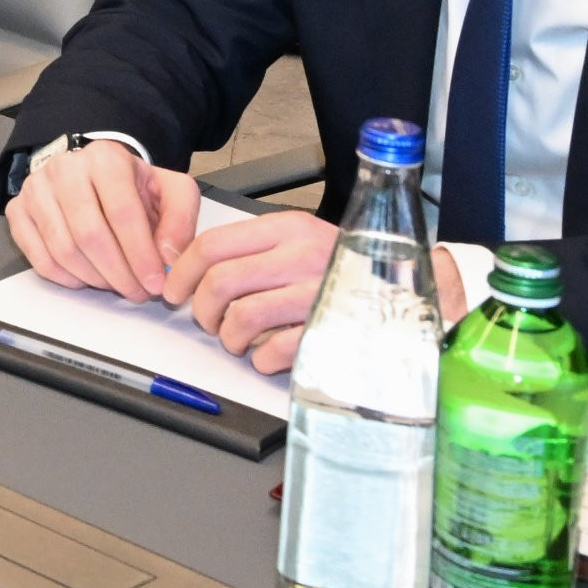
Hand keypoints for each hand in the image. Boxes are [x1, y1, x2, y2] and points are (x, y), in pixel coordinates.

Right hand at [2, 142, 203, 304]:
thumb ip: (180, 220)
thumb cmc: (132, 187)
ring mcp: (36, 188)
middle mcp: (64, 168)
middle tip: (137, 292)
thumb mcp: (170, 192)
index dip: (141, 254)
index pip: (122, 212)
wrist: (93, 174)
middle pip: (89, 234)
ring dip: (95, 278)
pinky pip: (38, 258)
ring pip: (63, 249)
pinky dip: (66, 278)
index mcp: (105, 158)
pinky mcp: (18, 209)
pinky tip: (88, 278)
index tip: (155, 283)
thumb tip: (167, 255)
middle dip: (118, 273)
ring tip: (116, 285)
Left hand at [167, 211, 340, 372]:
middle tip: (209, 322)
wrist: (412, 294)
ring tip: (238, 342)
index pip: (213, 245)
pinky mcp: (329, 331)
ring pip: (242, 317)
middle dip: (203, 310)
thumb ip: (257, 251)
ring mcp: (317, 293)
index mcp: (289, 228)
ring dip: (230, 338)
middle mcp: (301, 255)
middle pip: (220, 282)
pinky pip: (273, 350)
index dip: (183, 272)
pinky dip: (261, 359)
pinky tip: (268, 356)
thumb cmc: (348, 271)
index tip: (174, 291)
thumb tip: (196, 270)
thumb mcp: (303, 242)